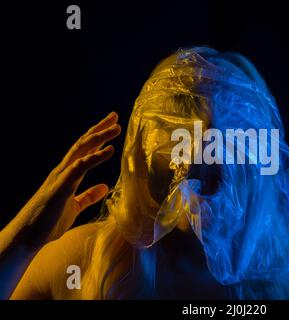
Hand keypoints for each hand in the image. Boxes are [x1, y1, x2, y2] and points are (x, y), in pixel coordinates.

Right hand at [16, 112, 120, 248]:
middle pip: (84, 144)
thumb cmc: (48, 223)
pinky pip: (80, 167)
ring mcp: (61, 176)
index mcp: (68, 175)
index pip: (85, 150)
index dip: (98, 137)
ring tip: (116, 128)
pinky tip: (109, 150)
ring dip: (100, 137)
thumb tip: (104, 187)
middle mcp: (63, 170)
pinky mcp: (61, 186)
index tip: (112, 126)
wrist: (27, 237)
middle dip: (100, 129)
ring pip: (82, 150)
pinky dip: (96, 157)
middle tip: (115, 116)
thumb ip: (88, 196)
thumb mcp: (75, 208)